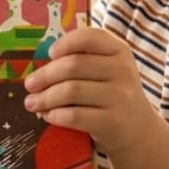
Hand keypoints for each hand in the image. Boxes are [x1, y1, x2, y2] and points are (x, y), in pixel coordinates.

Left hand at [22, 27, 157, 158]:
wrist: (139, 132)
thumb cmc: (113, 97)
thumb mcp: (108, 72)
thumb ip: (83, 61)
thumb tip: (39, 70)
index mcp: (119, 51)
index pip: (90, 37)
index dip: (65, 43)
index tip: (49, 54)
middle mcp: (123, 71)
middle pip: (73, 65)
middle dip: (45, 75)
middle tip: (29, 84)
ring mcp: (120, 97)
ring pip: (71, 91)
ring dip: (45, 97)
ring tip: (32, 103)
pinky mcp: (112, 122)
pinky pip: (74, 115)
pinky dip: (55, 115)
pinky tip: (48, 116)